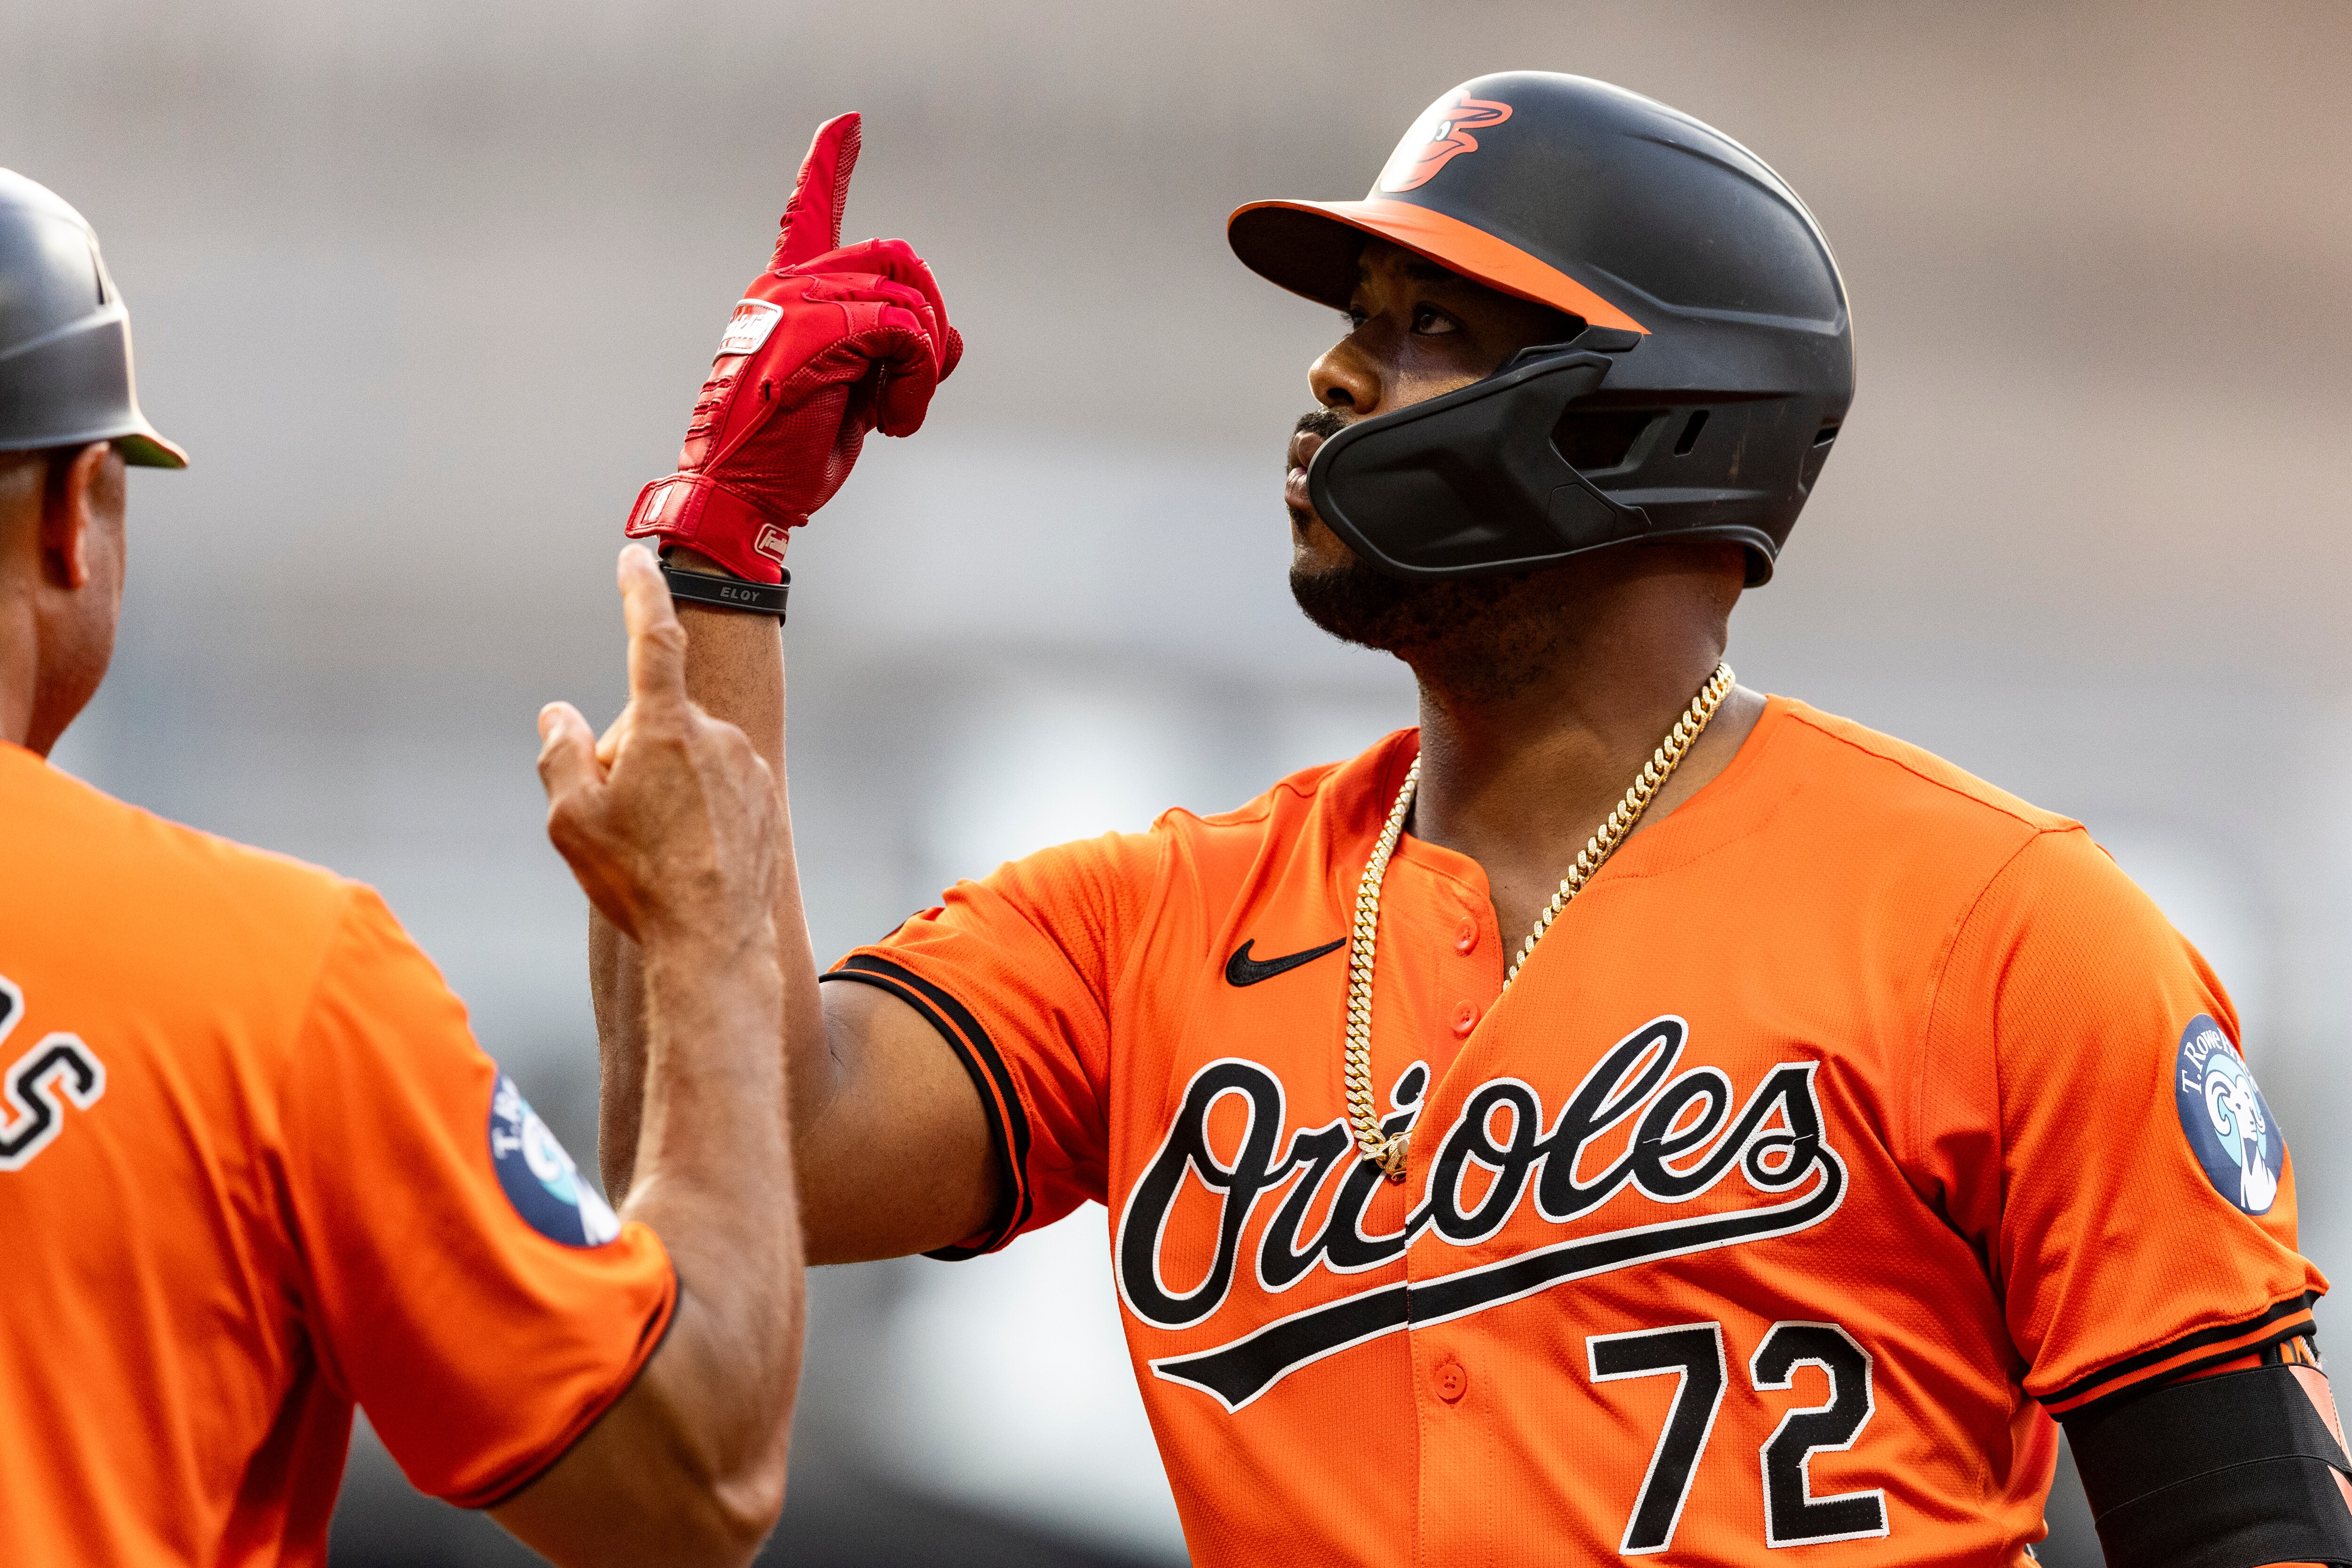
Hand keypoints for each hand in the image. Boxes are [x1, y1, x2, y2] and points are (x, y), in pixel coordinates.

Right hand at [538, 545, 780, 948]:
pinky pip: (718, 788)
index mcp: (665, 727)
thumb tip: (558, 714)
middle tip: (618, 820)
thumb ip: (560, 753)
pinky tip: (688, 858)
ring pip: (687, 759)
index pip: (653, 637)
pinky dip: (697, 811)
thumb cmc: (639, 882)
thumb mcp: (572, 819)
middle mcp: (716, 735)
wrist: (714, 943)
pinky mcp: (766, 798)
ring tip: (657, 848)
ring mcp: (747, 767)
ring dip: (664, 787)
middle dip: (628, 755)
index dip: (640, 591)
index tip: (635, 556)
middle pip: (653, 724)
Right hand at [623, 112, 962, 583]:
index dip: (829, 165)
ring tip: (897, 411)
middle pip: (895, 256)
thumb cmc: (790, 452)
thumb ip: (891, 352)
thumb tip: (948, 337)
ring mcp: (798, 307)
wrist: (742, 498)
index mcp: (785, 296)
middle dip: (931, 313)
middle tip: (919, 375)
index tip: (849, 124)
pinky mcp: (818, 334)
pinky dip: (917, 378)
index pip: (808, 212)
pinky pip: (904, 332)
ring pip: (907, 298)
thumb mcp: (851, 390)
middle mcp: (787, 289)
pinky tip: (894, 420)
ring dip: (922, 362)